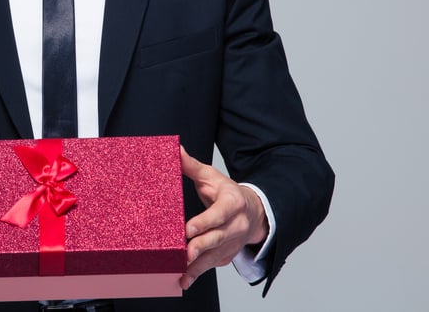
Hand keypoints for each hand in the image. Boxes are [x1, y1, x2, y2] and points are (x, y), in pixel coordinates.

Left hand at [179, 146, 267, 289]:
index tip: (188, 229)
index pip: (219, 214)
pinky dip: (198, 273)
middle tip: (184, 254)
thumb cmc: (228, 193)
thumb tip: (175, 149)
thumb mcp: (213, 176)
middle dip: (200, 247)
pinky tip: (184, 280)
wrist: (254, 213)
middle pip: (217, 238)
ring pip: (214, 256)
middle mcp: (235, 226)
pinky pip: (212, 265)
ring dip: (198, 266)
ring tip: (181, 273)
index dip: (204, 222)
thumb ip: (192, 166)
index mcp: (233, 203)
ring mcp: (232, 243)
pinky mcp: (226, 255)